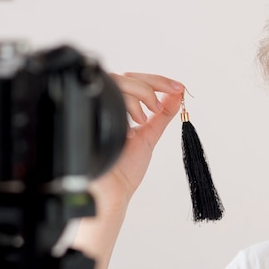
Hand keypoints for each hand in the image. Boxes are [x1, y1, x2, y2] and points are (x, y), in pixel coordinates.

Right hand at [87, 72, 184, 213]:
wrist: (113, 192)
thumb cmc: (126, 170)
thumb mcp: (149, 136)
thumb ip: (162, 115)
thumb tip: (177, 94)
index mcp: (118, 109)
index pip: (136, 80)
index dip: (158, 81)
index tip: (178, 87)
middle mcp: (106, 107)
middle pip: (127, 77)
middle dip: (150, 86)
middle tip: (161, 104)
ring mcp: (97, 111)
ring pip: (118, 83)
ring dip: (139, 97)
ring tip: (145, 120)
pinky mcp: (90, 119)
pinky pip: (108, 100)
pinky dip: (126, 108)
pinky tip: (134, 127)